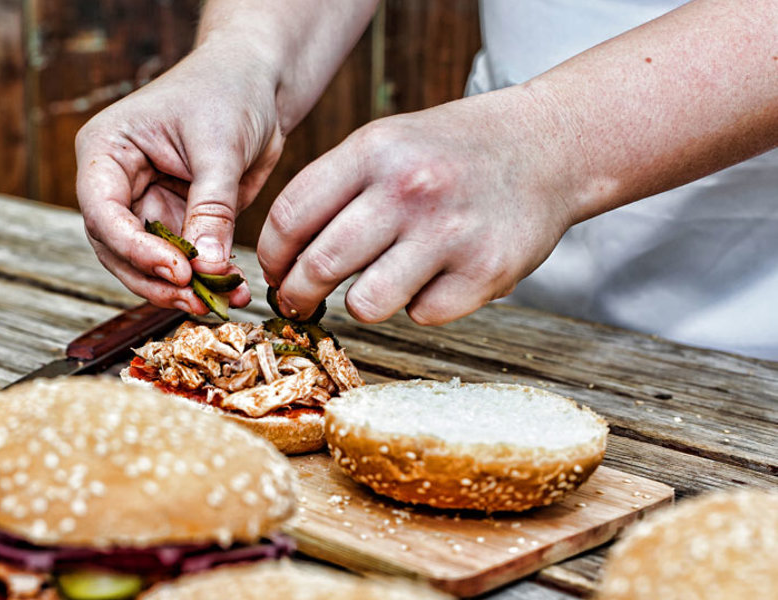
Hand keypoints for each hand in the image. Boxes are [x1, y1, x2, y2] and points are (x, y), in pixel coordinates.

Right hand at [75, 41, 283, 311]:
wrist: (257, 83)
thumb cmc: (229, 92)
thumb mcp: (220, 147)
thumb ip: (211, 208)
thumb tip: (206, 266)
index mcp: (107, 150)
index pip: (102, 210)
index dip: (133, 248)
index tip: (176, 270)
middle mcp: (118, 183)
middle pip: (117, 248)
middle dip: (155, 279)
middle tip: (196, 299)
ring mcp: (146, 205)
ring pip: (146, 264)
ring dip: (180, 289)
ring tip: (217, 303)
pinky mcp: (177, 221)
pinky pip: (183, 261)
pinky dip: (205, 280)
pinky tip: (233, 292)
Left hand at [257, 88, 578, 324]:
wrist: (548, 147)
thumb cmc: (453, 152)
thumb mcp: (387, 143)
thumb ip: (334, 189)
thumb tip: (282, 257)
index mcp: (374, 150)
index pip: (291, 216)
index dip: (272, 255)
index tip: (275, 272)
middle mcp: (409, 189)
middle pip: (319, 266)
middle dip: (298, 295)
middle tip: (301, 301)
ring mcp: (450, 232)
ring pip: (365, 304)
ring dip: (361, 303)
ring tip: (376, 286)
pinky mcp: (486, 271)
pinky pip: (423, 315)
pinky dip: (422, 306)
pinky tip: (436, 279)